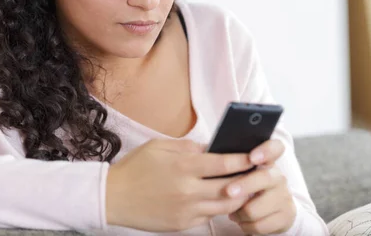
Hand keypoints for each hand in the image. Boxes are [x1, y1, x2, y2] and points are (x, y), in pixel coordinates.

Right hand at [105, 138, 255, 231]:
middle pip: (230, 187)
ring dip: (237, 196)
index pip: (224, 163)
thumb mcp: (158, 146)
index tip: (255, 156)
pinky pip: (208, 216)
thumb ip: (187, 146)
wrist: (113, 197)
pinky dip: (217, 207)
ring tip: (244, 188)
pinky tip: (220, 199)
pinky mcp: (182, 224)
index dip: (243, 160)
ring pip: (224, 206)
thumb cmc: (135, 168)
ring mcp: (186, 210)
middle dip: (247, 180)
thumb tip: (210, 148)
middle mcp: (188, 190)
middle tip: (257, 174)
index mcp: (182, 166)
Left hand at [228, 139, 296, 233]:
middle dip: (244, 185)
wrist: (272, 210)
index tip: (251, 158)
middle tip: (228, 192)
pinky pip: (260, 225)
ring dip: (239, 212)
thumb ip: (230, 162)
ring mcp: (284, 196)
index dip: (265, 151)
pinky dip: (245, 225)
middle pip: (264, 178)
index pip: (275, 147)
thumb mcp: (242, 171)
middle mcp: (278, 176)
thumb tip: (208, 155)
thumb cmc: (247, 185)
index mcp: (267, 160)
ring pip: (256, 208)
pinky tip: (241, 220)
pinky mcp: (286, 216)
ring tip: (232, 211)